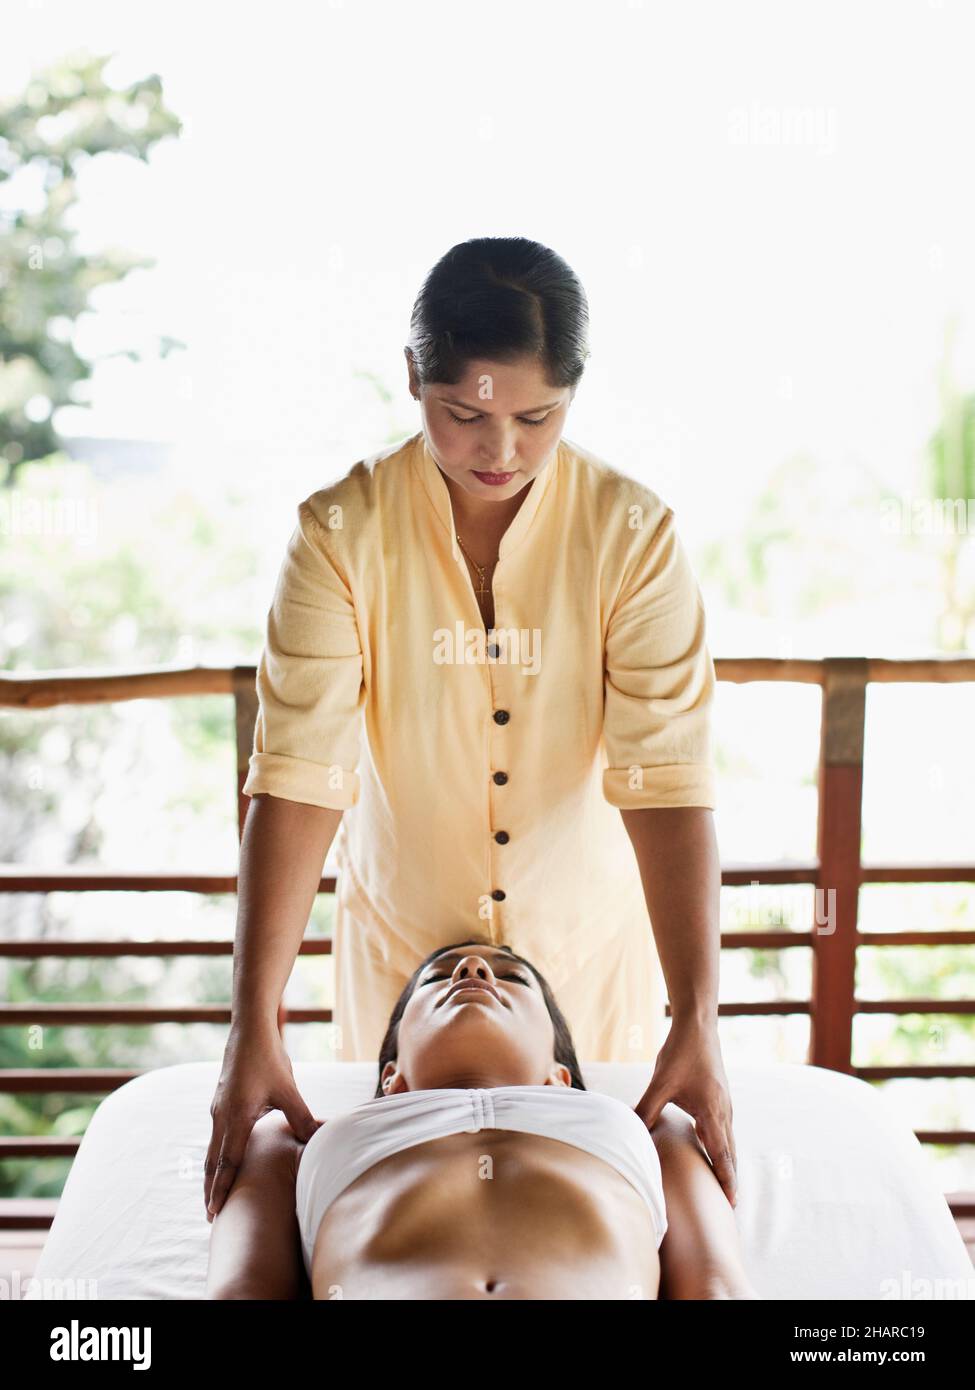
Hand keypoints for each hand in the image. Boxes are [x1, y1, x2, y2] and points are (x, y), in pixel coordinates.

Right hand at [204, 1019, 322, 1221]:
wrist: (250, 1029)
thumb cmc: (269, 1057)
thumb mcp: (288, 1090)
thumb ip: (301, 1118)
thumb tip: (319, 1141)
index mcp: (235, 1117)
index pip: (227, 1162)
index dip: (222, 1189)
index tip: (214, 1212)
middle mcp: (221, 1116)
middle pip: (212, 1162)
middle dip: (211, 1189)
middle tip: (211, 1216)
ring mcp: (218, 1109)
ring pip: (212, 1149)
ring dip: (212, 1173)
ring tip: (213, 1195)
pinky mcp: (221, 1101)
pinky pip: (216, 1135)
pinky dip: (217, 1154)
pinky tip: (223, 1159)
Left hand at [633, 1015, 737, 1206]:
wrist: (698, 1025)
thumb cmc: (680, 1052)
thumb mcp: (660, 1084)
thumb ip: (646, 1110)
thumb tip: (632, 1134)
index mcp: (712, 1112)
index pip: (722, 1155)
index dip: (726, 1180)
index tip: (731, 1204)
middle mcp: (724, 1111)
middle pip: (730, 1153)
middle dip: (729, 1178)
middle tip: (729, 1206)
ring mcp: (724, 1104)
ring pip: (728, 1141)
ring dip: (726, 1162)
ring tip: (723, 1184)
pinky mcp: (719, 1097)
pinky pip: (723, 1128)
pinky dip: (722, 1145)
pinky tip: (712, 1148)